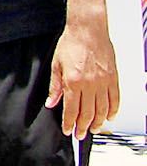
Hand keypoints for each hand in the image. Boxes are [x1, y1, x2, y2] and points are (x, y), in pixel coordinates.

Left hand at [47, 14, 119, 136]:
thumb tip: (51, 103)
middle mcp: (89, 85)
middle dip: (83, 127)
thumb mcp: (56, 65)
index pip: (71, 110)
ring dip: (98, 123)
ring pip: (102, 110)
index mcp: (72, 82)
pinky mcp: (113, 79)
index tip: (68, 130)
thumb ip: (54, 87)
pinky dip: (113, 111)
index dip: (69, 123)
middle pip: (88, 113)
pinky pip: (115, 99)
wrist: (88, 30)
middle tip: (80, 135)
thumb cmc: (71, 44)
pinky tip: (109, 117)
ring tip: (94, 130)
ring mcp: (103, 83)